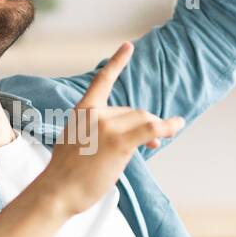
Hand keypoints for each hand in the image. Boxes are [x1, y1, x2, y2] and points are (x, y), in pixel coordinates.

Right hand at [36, 42, 183, 218]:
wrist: (58, 190)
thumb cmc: (65, 173)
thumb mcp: (75, 141)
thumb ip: (97, 132)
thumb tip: (128, 139)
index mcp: (83, 112)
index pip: (102, 81)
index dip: (117, 62)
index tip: (128, 46)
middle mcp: (95, 115)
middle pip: (132, 110)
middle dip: (145, 123)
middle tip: (153, 142)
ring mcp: (107, 128)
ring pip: (142, 120)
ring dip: (155, 129)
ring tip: (157, 144)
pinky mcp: (119, 143)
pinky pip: (150, 128)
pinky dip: (168, 126)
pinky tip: (177, 125)